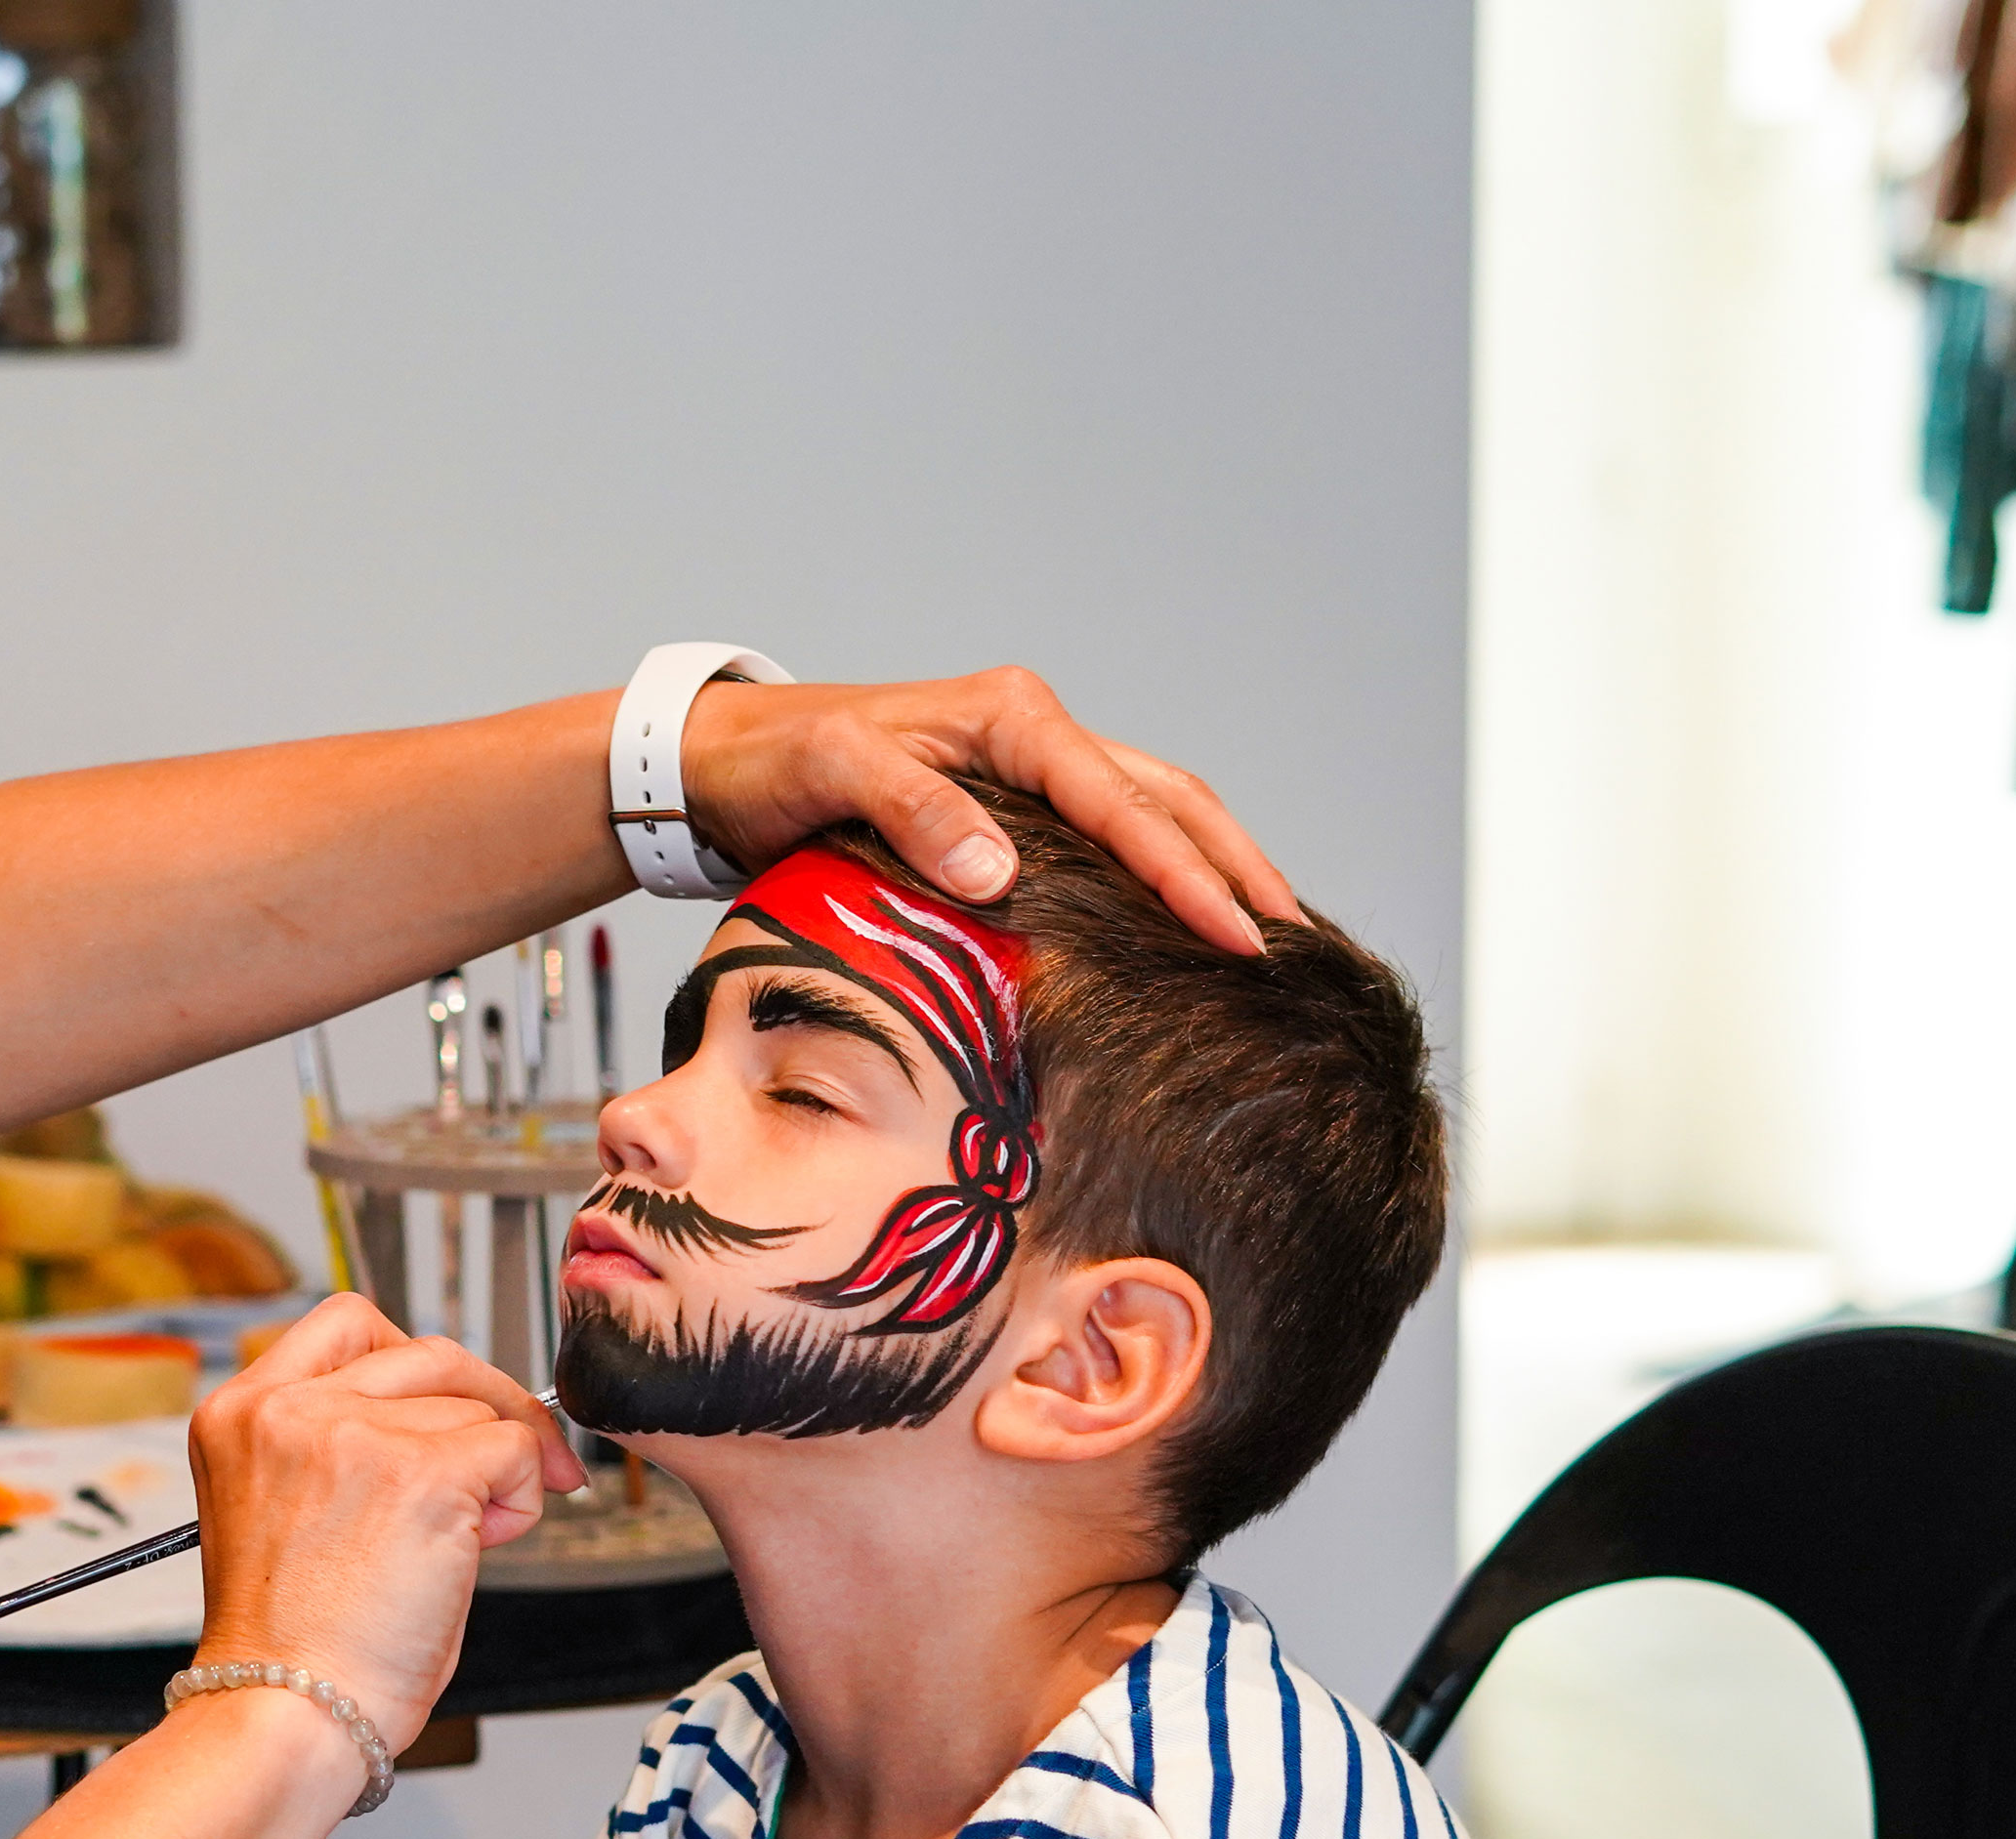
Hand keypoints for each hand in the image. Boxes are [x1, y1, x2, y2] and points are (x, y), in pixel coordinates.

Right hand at [185, 1295, 583, 1747]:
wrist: (287, 1714)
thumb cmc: (292, 1649)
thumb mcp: (284, 1516)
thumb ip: (344, 1450)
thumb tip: (448, 1430)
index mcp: (240, 1414)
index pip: (346, 1326)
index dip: (412, 1363)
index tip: (442, 1407)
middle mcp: (287, 1409)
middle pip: (426, 1351)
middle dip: (482, 1401)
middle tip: (510, 1461)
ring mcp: (355, 1435)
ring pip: (473, 1406)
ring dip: (495, 1465)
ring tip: (469, 1539)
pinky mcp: (424, 1474)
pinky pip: (512, 1450)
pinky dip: (523, 1495)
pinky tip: (487, 1544)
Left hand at [679, 667, 1301, 953]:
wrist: (722, 761)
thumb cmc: (773, 761)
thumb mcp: (833, 773)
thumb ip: (915, 812)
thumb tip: (1002, 870)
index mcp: (1012, 719)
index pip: (1124, 801)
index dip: (1185, 872)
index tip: (1237, 935)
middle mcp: (1033, 734)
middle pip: (1169, 797)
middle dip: (1236, 866)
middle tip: (1293, 942)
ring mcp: (1027, 770)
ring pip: (1153, 810)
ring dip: (1212, 866)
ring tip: (1267, 933)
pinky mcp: (1010, 807)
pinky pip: (1108, 836)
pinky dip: (1157, 874)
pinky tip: (1179, 926)